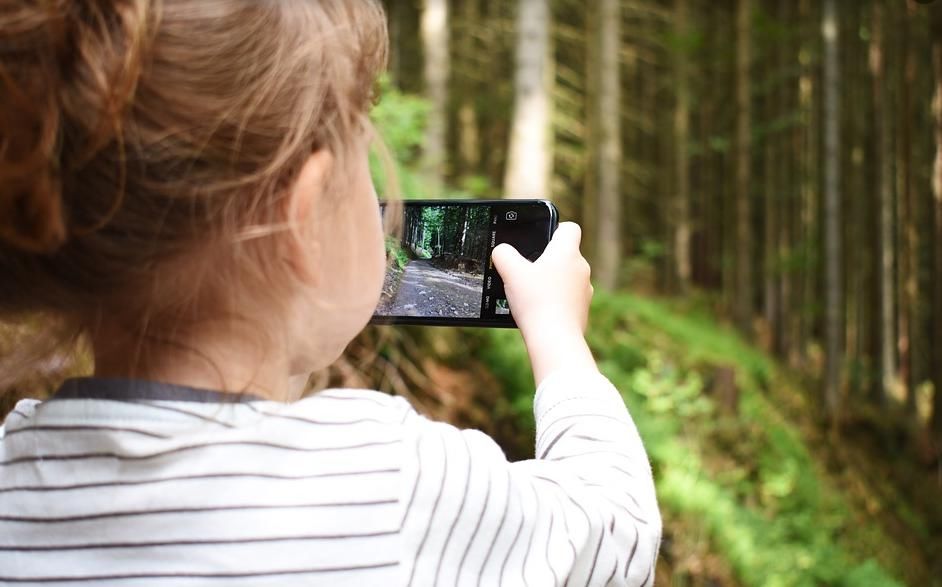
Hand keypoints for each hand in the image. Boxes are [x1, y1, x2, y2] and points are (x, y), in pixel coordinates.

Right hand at [491, 222, 596, 384]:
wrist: (554, 340)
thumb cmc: (535, 302)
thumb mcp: (510, 272)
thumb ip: (503, 254)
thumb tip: (501, 251)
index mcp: (567, 253)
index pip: (569, 228)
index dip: (555, 229)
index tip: (541, 239)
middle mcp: (581, 269)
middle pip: (565, 255)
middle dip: (547, 260)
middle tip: (527, 270)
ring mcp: (584, 291)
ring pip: (567, 278)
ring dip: (551, 282)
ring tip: (531, 294)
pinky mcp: (582, 311)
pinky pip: (567, 299)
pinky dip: (555, 301)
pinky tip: (538, 311)